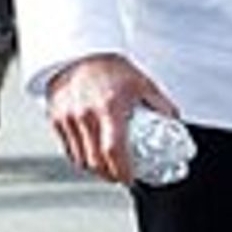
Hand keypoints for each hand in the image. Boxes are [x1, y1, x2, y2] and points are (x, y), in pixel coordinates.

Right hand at [46, 53, 178, 184]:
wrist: (79, 53)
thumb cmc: (110, 67)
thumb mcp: (142, 84)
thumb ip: (161, 105)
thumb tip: (174, 123)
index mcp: (109, 108)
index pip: (113, 151)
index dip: (122, 170)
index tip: (129, 178)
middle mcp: (86, 115)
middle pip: (95, 161)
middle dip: (109, 175)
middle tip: (119, 176)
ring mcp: (68, 118)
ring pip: (79, 158)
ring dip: (94, 167)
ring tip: (105, 166)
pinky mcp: (56, 118)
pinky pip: (67, 148)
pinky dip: (79, 156)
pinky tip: (90, 154)